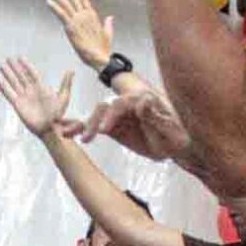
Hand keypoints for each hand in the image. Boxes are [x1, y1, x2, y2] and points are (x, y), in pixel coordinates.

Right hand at [0, 59, 72, 137]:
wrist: (49, 128)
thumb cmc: (57, 115)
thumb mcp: (63, 97)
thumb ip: (65, 84)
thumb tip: (71, 70)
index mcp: (41, 87)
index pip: (31, 73)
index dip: (26, 65)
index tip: (20, 58)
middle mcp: (31, 91)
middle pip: (21, 76)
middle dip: (14, 68)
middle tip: (8, 59)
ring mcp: (24, 98)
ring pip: (14, 83)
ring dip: (8, 75)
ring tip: (2, 67)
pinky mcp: (18, 105)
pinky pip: (9, 95)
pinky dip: (4, 88)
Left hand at [46, 0, 114, 68]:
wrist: (101, 59)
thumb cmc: (103, 50)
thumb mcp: (108, 34)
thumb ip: (108, 24)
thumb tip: (110, 18)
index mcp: (92, 16)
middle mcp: (85, 15)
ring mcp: (78, 21)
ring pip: (66, 3)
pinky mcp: (72, 29)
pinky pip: (62, 15)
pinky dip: (55, 7)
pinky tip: (48, 1)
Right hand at [63, 86, 193, 162]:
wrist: (176, 144)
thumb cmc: (178, 136)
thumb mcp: (172, 131)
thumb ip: (157, 117)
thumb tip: (142, 102)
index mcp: (144, 100)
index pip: (125, 103)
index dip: (113, 114)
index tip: (106, 130)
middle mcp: (129, 104)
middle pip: (107, 107)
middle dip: (96, 120)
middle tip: (88, 136)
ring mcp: (119, 115)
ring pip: (98, 115)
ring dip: (84, 124)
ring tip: (69, 134)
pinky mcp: (113, 127)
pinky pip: (95, 126)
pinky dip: (81, 128)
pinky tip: (67, 132)